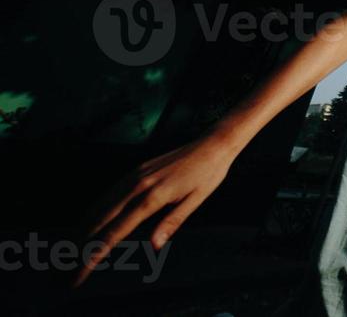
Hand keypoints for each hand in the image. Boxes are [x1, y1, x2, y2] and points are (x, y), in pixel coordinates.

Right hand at [73, 134, 236, 286]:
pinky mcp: (135, 171)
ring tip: (70, 248)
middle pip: (102, 220)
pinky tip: (88, 220)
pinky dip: (94, 209)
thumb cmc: (208, 174)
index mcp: (153, 196)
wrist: (212, 144)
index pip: (118, 229)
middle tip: (70, 267)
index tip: (84, 267)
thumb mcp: (196, 200)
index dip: (98, 250)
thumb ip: (171, 223)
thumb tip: (153, 247)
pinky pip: (108, 193)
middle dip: (83, 245)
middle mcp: (138, 185)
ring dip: (83, 227)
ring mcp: (134, 176)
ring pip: (100, 205)